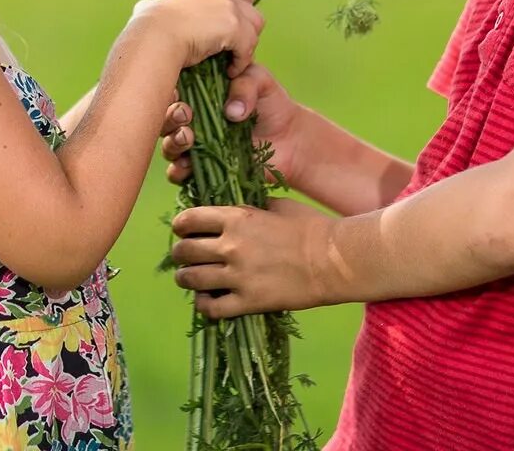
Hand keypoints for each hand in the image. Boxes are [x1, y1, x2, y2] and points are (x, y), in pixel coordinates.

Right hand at [130, 0, 262, 74]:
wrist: (154, 35)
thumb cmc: (147, 25)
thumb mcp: (151, 7)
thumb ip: (154, 5)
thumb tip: (143, 8)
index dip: (243, 5)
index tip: (234, 23)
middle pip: (254, 11)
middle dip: (248, 30)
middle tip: (233, 48)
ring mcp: (231, 10)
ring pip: (256, 29)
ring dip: (247, 47)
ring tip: (231, 62)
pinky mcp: (235, 28)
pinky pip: (249, 49)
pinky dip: (241, 62)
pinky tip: (228, 72)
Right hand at [159, 61, 304, 187]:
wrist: (291, 139)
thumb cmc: (272, 103)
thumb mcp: (260, 81)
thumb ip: (245, 85)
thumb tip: (231, 111)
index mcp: (199, 91)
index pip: (173, 90)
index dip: (169, 92)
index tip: (178, 94)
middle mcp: (191, 118)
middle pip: (165, 118)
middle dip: (169, 118)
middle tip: (185, 115)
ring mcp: (195, 144)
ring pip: (169, 144)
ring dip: (172, 142)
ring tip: (189, 138)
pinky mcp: (203, 168)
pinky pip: (179, 173)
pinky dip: (178, 171)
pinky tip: (187, 166)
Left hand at [169, 197, 341, 318]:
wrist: (334, 260)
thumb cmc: (310, 227)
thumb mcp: (276, 205)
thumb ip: (248, 208)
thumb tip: (230, 210)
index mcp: (237, 218)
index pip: (188, 220)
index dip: (181, 226)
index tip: (184, 230)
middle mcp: (231, 246)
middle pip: (183, 251)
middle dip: (179, 253)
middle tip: (185, 256)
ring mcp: (238, 276)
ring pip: (190, 280)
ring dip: (186, 279)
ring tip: (191, 279)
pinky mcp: (249, 302)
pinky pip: (211, 308)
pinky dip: (203, 304)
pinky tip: (208, 299)